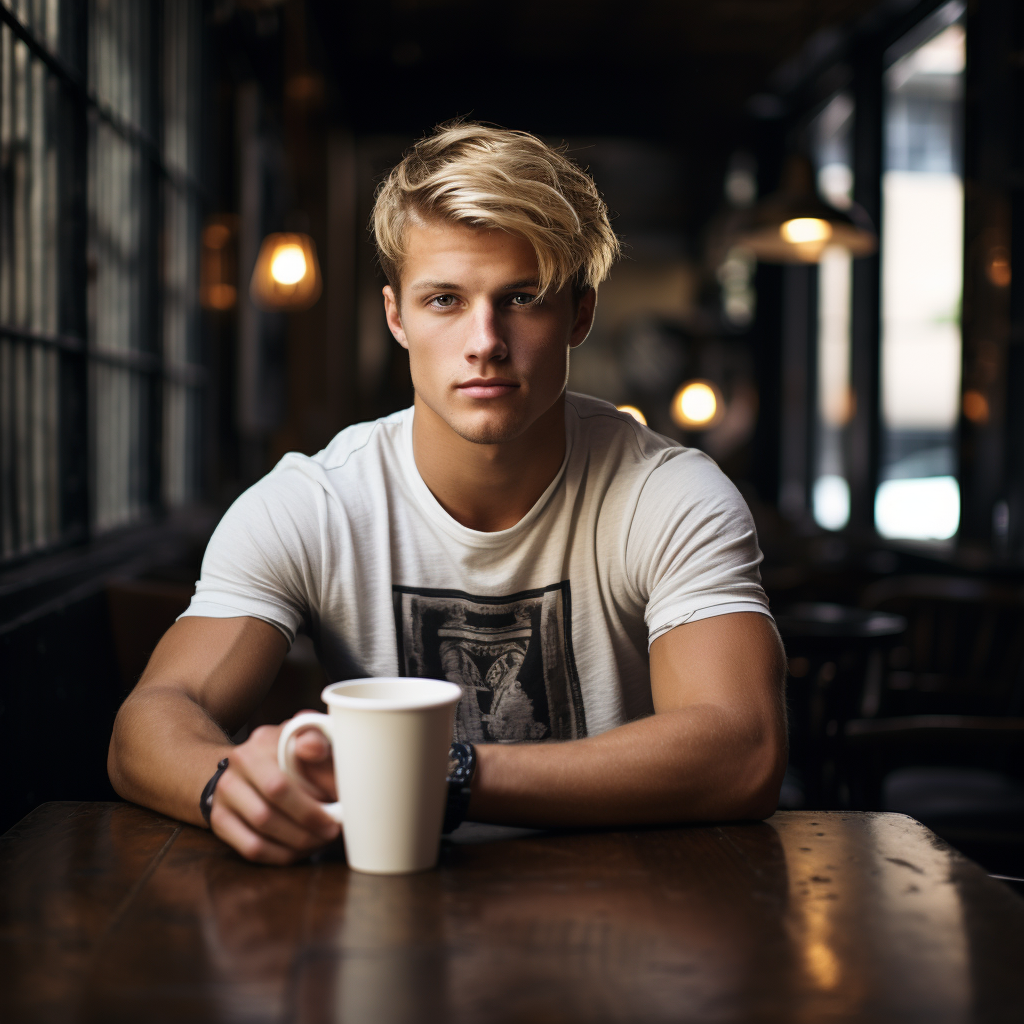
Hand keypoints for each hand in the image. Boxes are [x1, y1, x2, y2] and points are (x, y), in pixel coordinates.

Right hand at [207, 715, 339, 864]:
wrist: (246, 768)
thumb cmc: (288, 754)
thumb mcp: (306, 739)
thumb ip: (317, 740)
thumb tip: (314, 747)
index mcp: (262, 741)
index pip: (284, 776)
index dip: (316, 793)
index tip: (341, 803)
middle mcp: (238, 764)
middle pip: (274, 801)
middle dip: (310, 819)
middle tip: (334, 829)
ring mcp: (225, 792)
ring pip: (263, 827)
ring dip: (298, 840)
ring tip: (321, 839)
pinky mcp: (219, 819)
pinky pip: (251, 848)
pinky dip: (280, 854)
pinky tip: (299, 849)